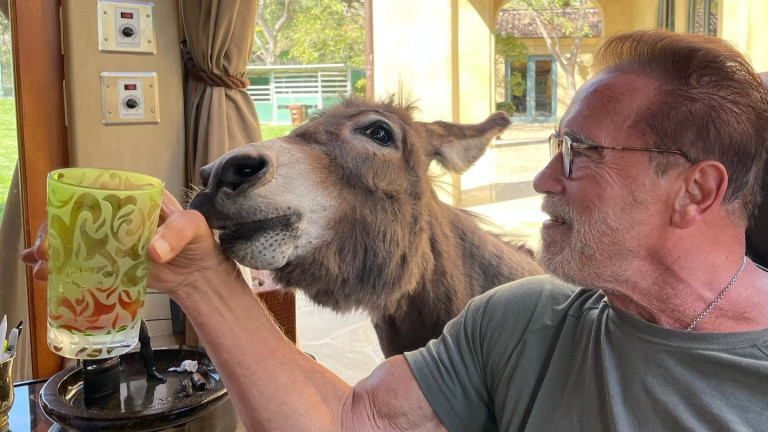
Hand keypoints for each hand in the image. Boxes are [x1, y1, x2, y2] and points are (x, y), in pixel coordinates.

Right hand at [20, 190, 237, 299]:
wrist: (200, 275)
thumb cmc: (200, 243)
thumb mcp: (194, 228)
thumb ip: (176, 234)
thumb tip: (154, 251)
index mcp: (138, 197)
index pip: (101, 190)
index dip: (76, 200)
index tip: (61, 215)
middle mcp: (121, 215)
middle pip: (80, 215)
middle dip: (57, 228)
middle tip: (44, 247)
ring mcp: (114, 239)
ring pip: (76, 238)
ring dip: (54, 248)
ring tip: (40, 262)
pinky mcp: (111, 262)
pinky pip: (84, 261)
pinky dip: (65, 267)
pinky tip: (46, 274)